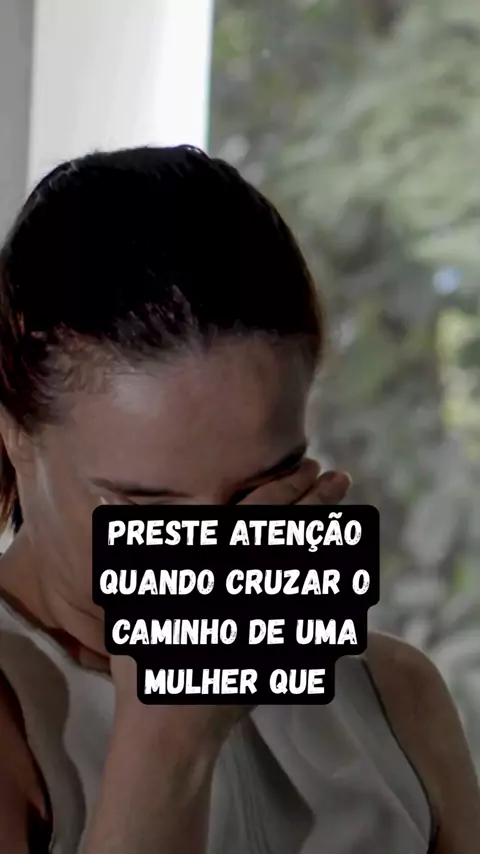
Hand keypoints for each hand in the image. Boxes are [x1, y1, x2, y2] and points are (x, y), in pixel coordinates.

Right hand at [110, 459, 350, 745]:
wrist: (171, 725)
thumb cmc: (147, 660)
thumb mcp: (137, 596)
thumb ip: (142, 548)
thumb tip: (123, 503)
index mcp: (217, 568)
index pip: (262, 514)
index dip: (288, 486)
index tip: (309, 467)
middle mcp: (249, 587)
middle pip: (295, 534)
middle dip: (320, 502)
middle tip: (341, 478)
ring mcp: (272, 618)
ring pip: (311, 566)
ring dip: (331, 536)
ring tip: (348, 512)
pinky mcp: (286, 648)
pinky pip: (320, 611)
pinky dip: (337, 588)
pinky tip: (350, 572)